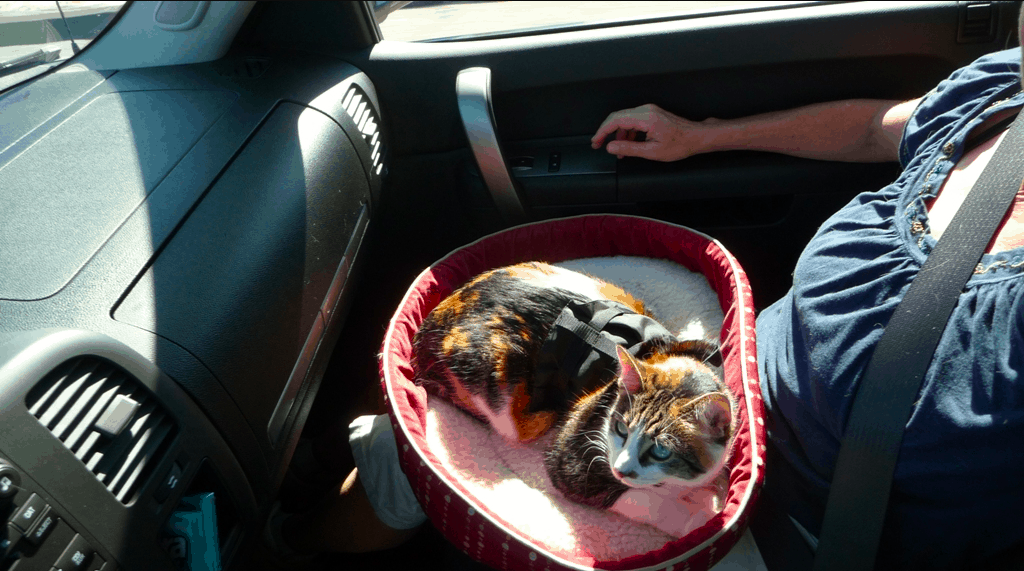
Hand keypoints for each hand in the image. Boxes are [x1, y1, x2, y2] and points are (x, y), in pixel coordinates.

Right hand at [591, 104, 706, 161]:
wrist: (696, 137)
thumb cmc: (680, 144)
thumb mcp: (652, 152)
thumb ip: (629, 149)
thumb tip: (611, 147)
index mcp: (646, 118)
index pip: (616, 120)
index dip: (602, 131)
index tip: (596, 141)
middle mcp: (646, 110)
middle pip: (617, 117)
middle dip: (606, 131)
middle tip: (598, 144)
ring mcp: (649, 111)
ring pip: (624, 119)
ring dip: (618, 134)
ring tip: (617, 150)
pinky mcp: (651, 114)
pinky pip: (633, 120)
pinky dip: (627, 132)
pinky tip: (628, 144)